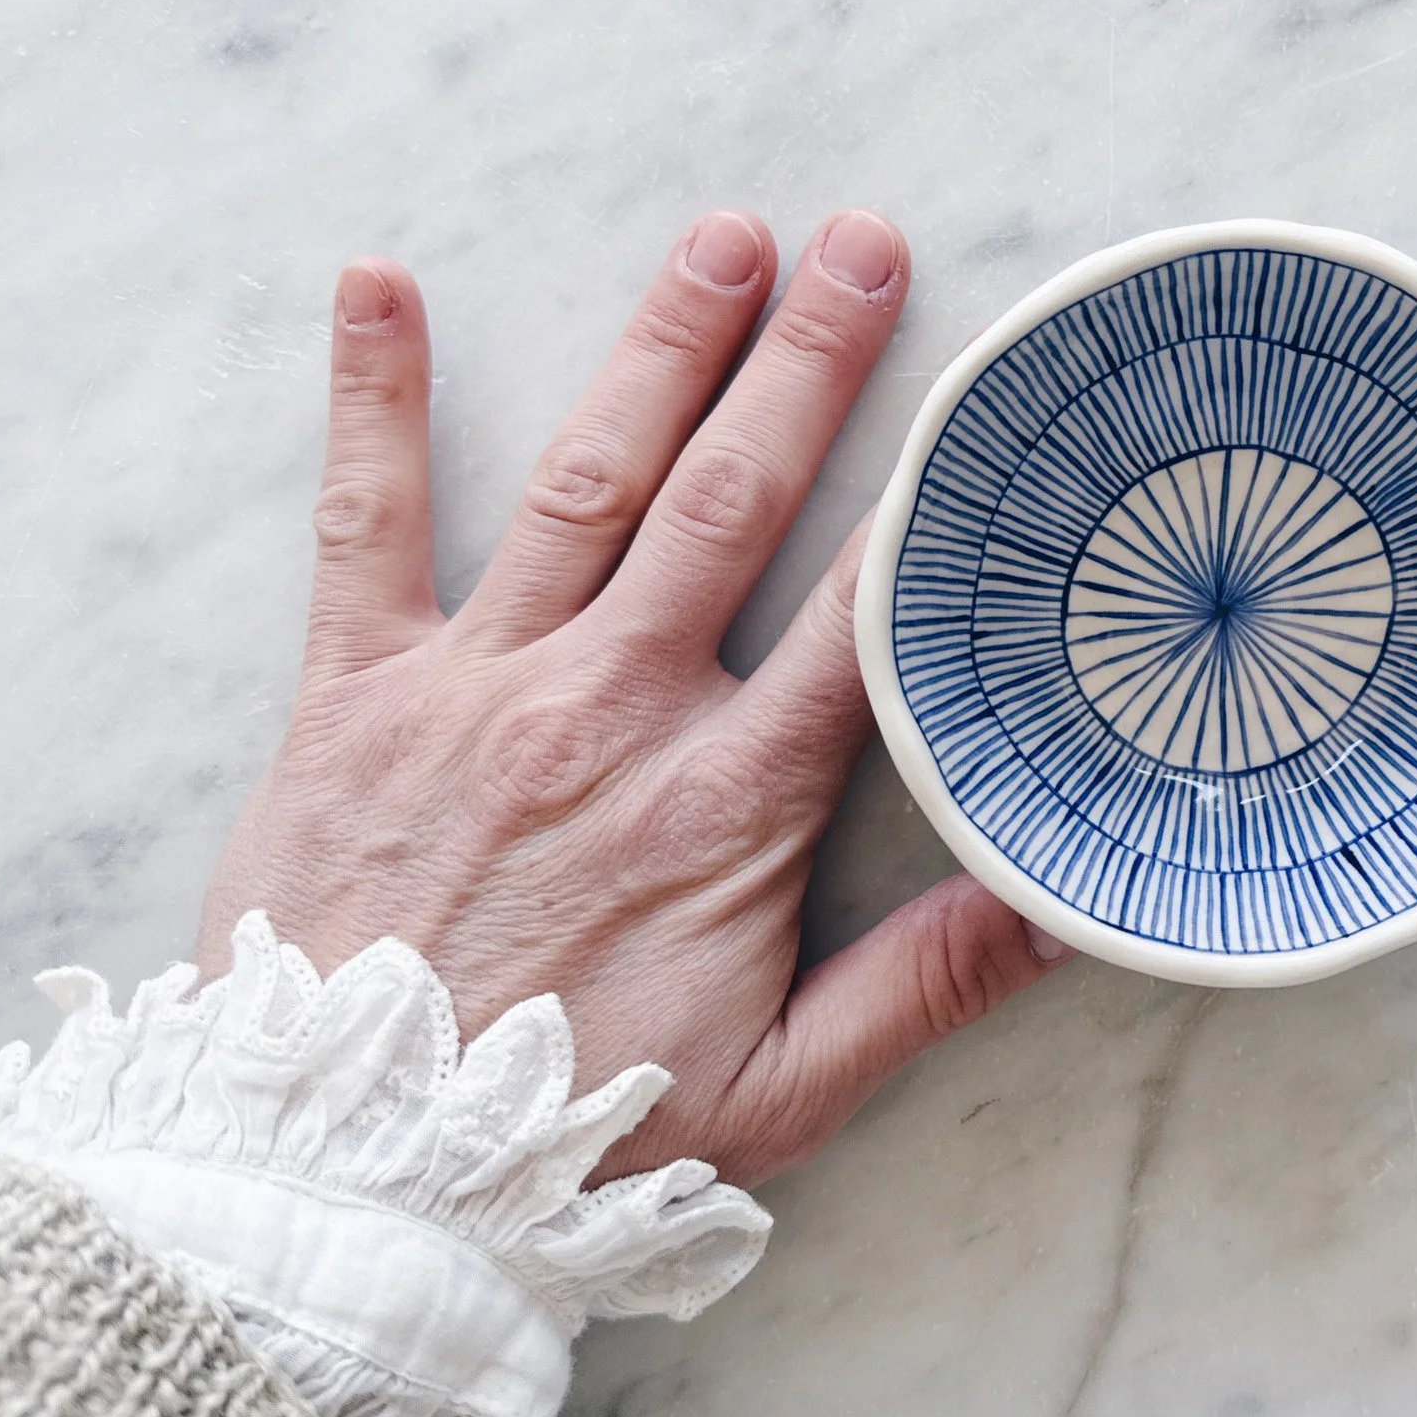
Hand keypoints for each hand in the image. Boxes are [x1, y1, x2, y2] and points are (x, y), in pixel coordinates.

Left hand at [197, 209, 1070, 1186]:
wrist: (347, 1176)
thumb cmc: (575, 1135)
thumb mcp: (784, 1090)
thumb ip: (926, 985)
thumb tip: (1069, 904)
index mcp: (726, 800)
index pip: (854, 615)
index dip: (925, 500)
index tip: (977, 400)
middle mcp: (611, 710)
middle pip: (730, 502)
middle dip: (807, 362)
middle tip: (862, 242)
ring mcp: (478, 687)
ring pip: (589, 483)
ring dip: (660, 351)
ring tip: (722, 240)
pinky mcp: (355, 694)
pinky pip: (367, 527)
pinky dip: (372, 403)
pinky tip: (379, 282)